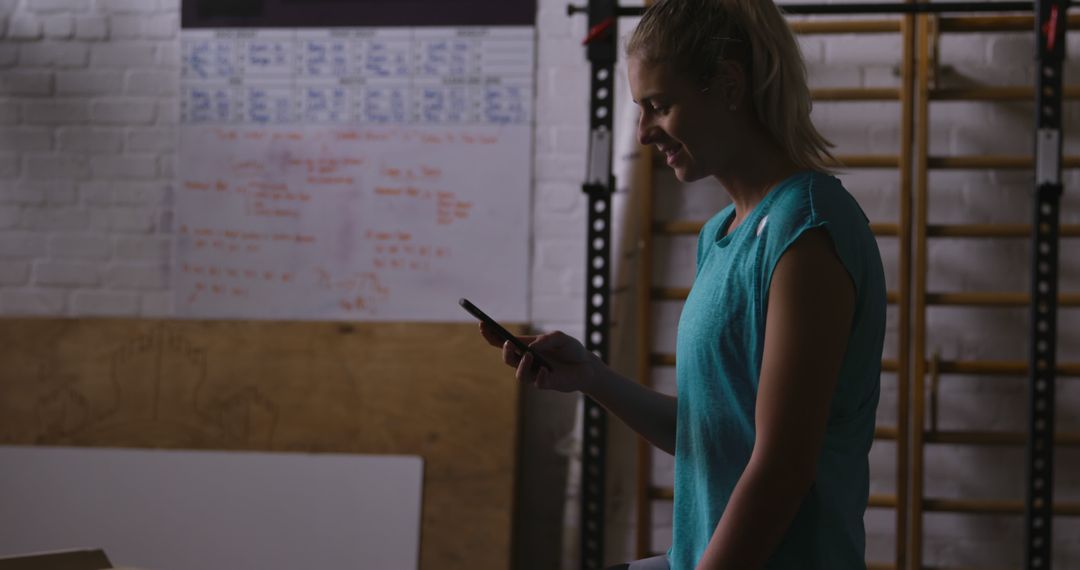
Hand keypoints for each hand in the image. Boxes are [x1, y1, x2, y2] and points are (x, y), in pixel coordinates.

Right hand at [478, 323, 597, 392]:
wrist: (587, 366)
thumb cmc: (571, 349)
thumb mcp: (561, 337)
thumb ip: (546, 339)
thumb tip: (531, 348)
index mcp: (525, 346)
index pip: (502, 341)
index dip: (490, 334)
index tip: (482, 324)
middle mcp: (527, 361)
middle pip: (507, 358)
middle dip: (504, 351)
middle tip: (508, 343)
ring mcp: (535, 373)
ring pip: (519, 374)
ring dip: (522, 364)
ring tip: (530, 356)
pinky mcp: (545, 384)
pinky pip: (537, 383)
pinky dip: (540, 376)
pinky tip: (546, 370)